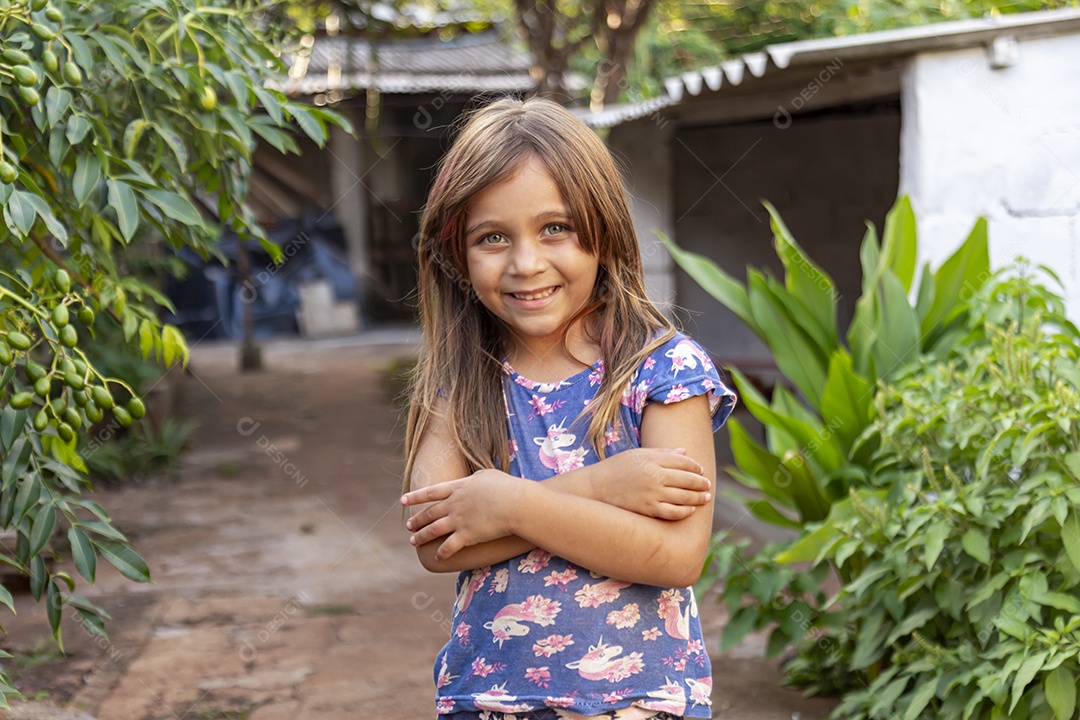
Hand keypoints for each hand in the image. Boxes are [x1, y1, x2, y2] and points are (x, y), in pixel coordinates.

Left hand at [400, 469, 526, 559]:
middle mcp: (454, 504)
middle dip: (417, 520)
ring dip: (421, 536)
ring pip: (433, 530)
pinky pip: (448, 547)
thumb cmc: (506, 487)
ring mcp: (458, 520)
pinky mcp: (466, 536)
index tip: (403, 500)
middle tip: (408, 525)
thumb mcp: (487, 475)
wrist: (515, 504)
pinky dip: (441, 553)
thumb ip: (474, 478)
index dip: (415, 496)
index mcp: (458, 487)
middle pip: (429, 513)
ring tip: (413, 541)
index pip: (431, 492)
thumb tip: (472, 479)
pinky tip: (437, 557)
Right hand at [589, 447, 710, 519]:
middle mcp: (654, 476)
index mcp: (653, 459)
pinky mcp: (647, 510)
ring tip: (705, 498)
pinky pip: (672, 513)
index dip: (695, 467)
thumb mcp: (638, 454)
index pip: (683, 462)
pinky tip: (690, 510)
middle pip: (687, 479)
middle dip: (701, 483)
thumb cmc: (617, 468)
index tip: (700, 470)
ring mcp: (652, 494)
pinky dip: (684, 512)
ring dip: (698, 498)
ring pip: (684, 497)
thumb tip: (685, 452)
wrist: (596, 488)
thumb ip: (663, 453)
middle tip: (708, 485)